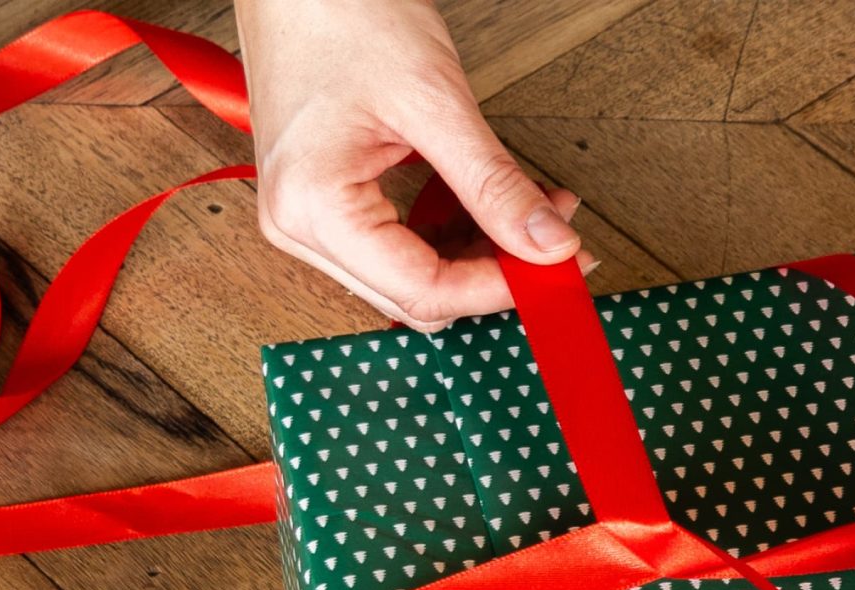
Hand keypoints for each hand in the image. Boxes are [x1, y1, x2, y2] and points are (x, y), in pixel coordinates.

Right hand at [236, 0, 586, 330]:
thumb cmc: (338, 12)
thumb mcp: (433, 99)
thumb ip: (493, 181)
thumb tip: (548, 243)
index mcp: (312, 207)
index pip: (422, 291)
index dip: (499, 288)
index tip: (557, 267)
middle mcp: (297, 225)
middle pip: (414, 297)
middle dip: (491, 275)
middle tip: (554, 243)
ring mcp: (305, 217)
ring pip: (408, 278)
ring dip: (475, 255)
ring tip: (529, 212)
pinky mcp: (323, 202)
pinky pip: (394, 246)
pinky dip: (448, 233)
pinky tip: (487, 205)